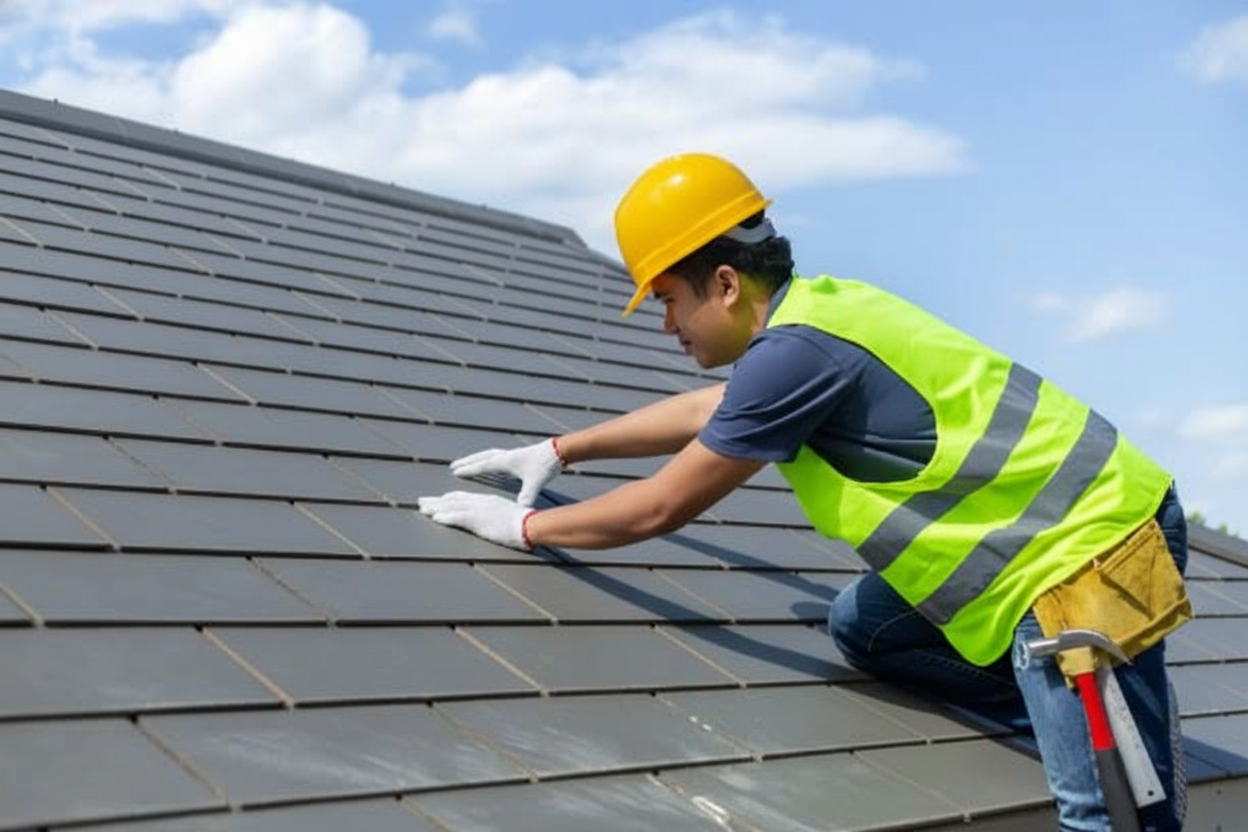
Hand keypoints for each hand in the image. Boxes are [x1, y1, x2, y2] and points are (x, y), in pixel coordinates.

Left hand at [417, 491, 535, 549]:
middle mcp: (481, 502)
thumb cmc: (525, 524)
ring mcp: (479, 510)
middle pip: (453, 500)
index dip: (448, 499)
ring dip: (435, 508)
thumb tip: (496, 525)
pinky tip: (435, 519)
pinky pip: (457, 517)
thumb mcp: (509, 519)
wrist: (531, 525)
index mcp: (488, 501)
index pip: (463, 498)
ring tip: (422, 509)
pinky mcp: (479, 519)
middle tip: (421, 502)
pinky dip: (445, 517)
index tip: (438, 500)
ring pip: (451, 507)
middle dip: (436, 501)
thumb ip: (499, 519)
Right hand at [450, 438, 564, 506]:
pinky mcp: (518, 456)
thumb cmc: (546, 465)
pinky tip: (490, 467)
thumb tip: (521, 508)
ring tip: (467, 464)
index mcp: (507, 461)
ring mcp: (512, 455)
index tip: (455, 472)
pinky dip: (489, 461)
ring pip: (489, 455)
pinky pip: (497, 457)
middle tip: (453, 465)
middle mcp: (506, 456)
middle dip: (468, 462)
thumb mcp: (536, 482)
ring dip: (477, 459)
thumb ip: (527, 495)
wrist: (558, 451)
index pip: (483, 465)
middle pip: (482, 457)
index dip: (469, 469)